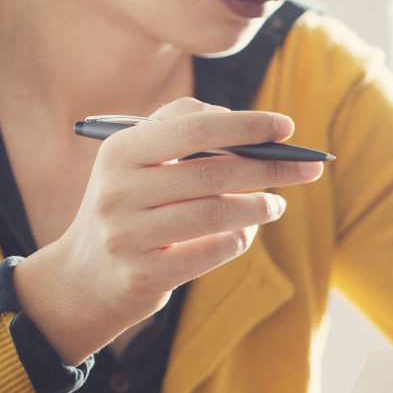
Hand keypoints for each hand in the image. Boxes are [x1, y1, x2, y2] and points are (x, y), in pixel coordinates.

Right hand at [13, 98, 324, 362]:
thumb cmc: (126, 208)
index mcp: (120, 152)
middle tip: (307, 169)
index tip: (287, 127)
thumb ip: (175, 128)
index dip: (245, 126)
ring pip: (216, 214)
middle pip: (212, 173)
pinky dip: (238, 241)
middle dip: (269, 168)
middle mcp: (119, 191)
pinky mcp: (144, 275)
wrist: (85, 277)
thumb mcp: (133, 162)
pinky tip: (245, 233)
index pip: (193, 129)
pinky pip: (211, 252)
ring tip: (276, 205)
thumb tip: (229, 115)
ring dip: (259, 207)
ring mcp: (128, 236)